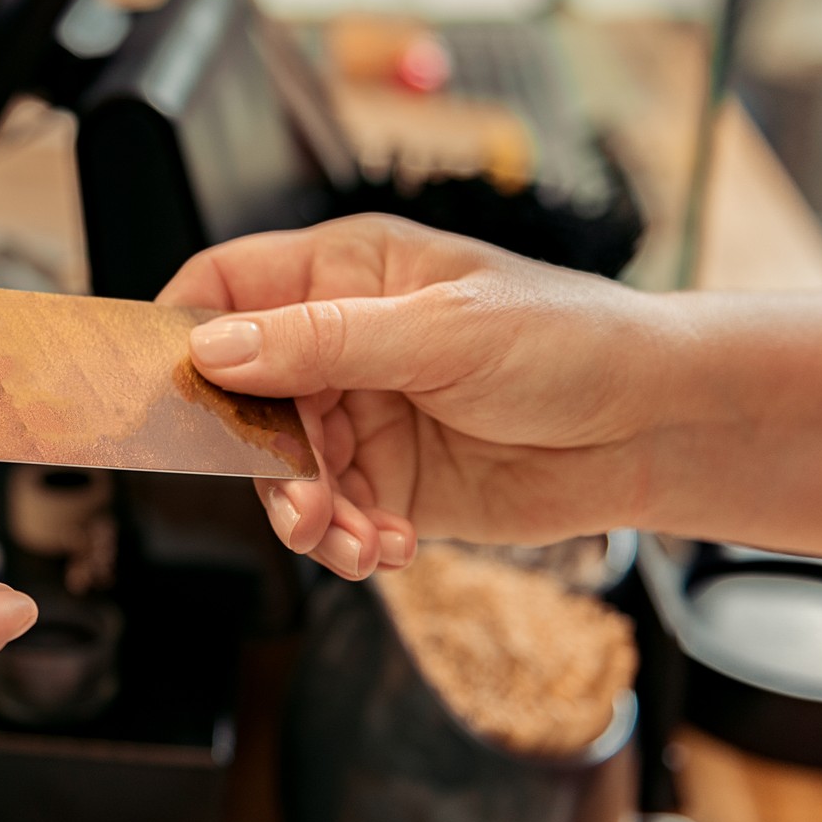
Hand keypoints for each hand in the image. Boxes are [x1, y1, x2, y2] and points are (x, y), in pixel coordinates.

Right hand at [161, 215, 665, 577]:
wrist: (657, 429)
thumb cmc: (571, 341)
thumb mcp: (442, 330)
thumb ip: (323, 341)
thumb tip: (213, 348)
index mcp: (344, 274)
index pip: (226, 287)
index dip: (184, 329)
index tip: (164, 388)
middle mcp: (340, 344)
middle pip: (242, 397)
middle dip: (257, 457)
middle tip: (297, 499)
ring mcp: (361, 417)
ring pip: (281, 471)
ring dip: (304, 514)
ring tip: (352, 540)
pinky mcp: (388, 483)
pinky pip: (332, 517)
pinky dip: (346, 541)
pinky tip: (388, 547)